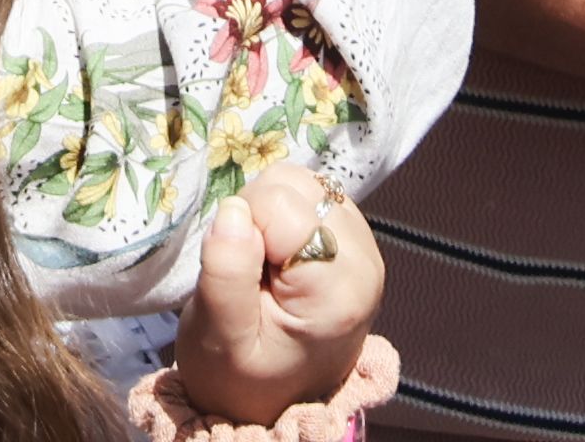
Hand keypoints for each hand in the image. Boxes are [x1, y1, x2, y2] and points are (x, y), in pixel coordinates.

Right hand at [175, 163, 381, 427]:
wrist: (271, 401)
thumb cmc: (239, 376)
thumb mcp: (219, 339)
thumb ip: (227, 274)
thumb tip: (233, 210)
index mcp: (337, 290)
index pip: (279, 205)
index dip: (244, 227)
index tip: (242, 275)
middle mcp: (364, 262)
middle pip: (293, 186)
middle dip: (256, 217)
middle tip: (249, 273)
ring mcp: (365, 248)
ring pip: (301, 183)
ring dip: (268, 214)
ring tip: (262, 267)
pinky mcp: (355, 239)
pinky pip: (310, 194)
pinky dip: (283, 216)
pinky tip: (278, 259)